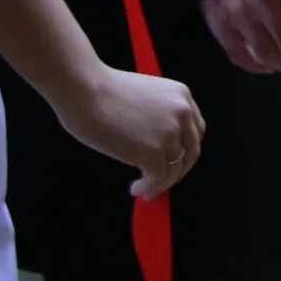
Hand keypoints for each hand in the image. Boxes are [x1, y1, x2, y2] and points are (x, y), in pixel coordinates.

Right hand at [56, 66, 204, 199]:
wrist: (85, 91)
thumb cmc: (102, 91)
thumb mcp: (145, 96)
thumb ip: (157, 116)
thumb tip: (155, 146)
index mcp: (182, 95)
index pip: (195, 131)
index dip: (185, 150)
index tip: (172, 162)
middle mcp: (182, 114)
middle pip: (190, 151)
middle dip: (177, 171)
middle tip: (161, 182)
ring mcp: (170, 133)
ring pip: (174, 169)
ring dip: (160, 182)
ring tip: (144, 188)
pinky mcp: (153, 152)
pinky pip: (157, 179)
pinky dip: (149, 188)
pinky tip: (137, 189)